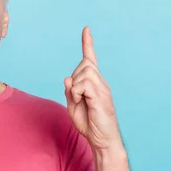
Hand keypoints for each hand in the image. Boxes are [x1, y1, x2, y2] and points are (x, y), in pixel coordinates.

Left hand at [64, 26, 121, 150]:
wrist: (102, 140)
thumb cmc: (89, 123)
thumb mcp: (73, 106)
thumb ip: (69, 91)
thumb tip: (68, 77)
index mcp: (94, 82)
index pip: (90, 59)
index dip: (87, 43)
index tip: (86, 29)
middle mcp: (101, 82)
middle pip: (83, 64)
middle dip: (74, 78)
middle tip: (77, 97)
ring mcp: (103, 88)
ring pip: (83, 72)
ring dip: (75, 87)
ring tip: (80, 100)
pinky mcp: (102, 96)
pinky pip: (83, 84)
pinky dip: (77, 92)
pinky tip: (82, 101)